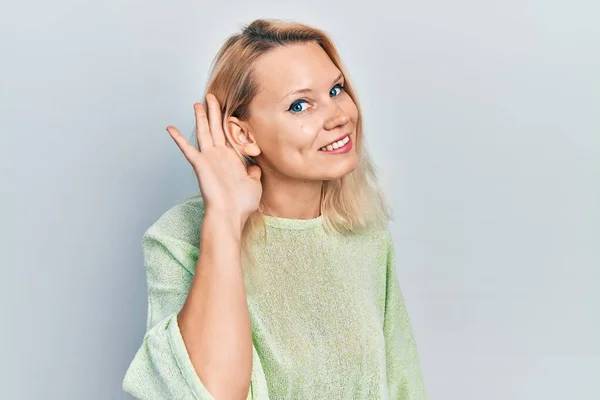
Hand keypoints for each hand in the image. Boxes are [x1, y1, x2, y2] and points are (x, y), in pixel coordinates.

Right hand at [166, 93, 262, 226]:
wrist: (231, 215)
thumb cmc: (242, 204)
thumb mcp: (254, 184)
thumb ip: (253, 173)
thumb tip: (255, 166)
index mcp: (232, 159)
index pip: (230, 136)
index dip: (229, 122)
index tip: (229, 109)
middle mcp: (219, 156)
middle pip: (216, 128)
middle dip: (214, 112)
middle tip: (211, 96)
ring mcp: (209, 159)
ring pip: (204, 132)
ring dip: (201, 117)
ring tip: (198, 103)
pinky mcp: (200, 164)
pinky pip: (187, 148)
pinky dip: (178, 138)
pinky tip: (170, 128)